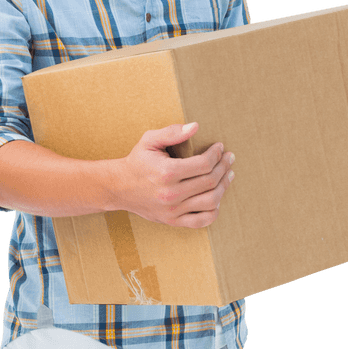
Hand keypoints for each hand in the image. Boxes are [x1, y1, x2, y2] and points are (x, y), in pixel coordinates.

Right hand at [112, 122, 234, 228]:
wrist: (118, 187)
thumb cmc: (137, 161)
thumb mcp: (149, 141)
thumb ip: (172, 133)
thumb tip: (196, 127)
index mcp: (167, 172)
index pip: (204, 164)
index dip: (217, 154)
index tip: (220, 147)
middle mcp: (171, 193)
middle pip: (210, 181)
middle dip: (224, 167)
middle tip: (229, 159)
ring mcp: (172, 210)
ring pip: (211, 201)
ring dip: (223, 187)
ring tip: (228, 176)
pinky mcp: (172, 221)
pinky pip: (202, 221)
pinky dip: (214, 211)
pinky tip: (216, 198)